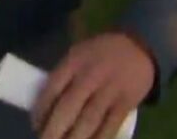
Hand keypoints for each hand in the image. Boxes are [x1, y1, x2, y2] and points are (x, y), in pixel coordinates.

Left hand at [31, 33, 153, 138]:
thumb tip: (44, 107)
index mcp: (75, 61)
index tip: (36, 125)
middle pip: (68, 108)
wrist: (141, 46)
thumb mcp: (80, 53)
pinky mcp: (126, 102)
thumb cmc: (103, 52)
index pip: (52, 89)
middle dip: (53, 131)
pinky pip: (110, 126)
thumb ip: (65, 75)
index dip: (41, 111)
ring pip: (88, 120)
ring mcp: (110, 89)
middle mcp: (91, 75)